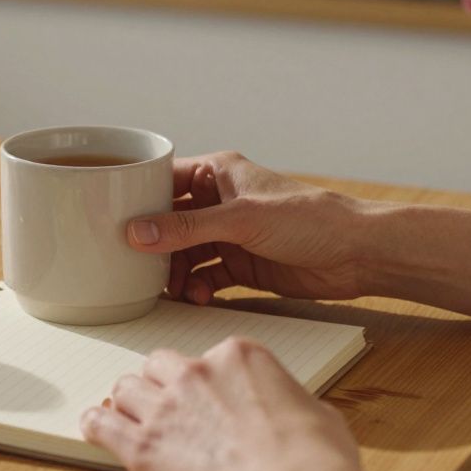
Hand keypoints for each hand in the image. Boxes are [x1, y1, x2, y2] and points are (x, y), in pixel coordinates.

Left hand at [80, 336, 366, 470]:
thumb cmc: (313, 461)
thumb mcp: (318, 415)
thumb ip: (291, 403)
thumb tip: (294, 413)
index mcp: (239, 357)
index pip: (208, 356)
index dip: (208, 381)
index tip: (210, 398)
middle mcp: (195, 373)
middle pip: (160, 365)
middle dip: (163, 385)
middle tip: (170, 408)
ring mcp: (164, 408)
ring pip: (127, 389)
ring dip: (130, 404)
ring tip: (134, 420)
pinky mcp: (142, 447)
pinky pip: (101, 424)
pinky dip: (97, 426)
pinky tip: (97, 428)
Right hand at [127, 152, 370, 303]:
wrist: (357, 254)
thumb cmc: (310, 219)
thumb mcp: (241, 220)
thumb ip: (186, 228)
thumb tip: (136, 232)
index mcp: (219, 173)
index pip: (166, 179)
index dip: (138, 197)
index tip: (113, 218)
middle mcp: (220, 201)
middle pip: (169, 221)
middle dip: (153, 244)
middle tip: (137, 265)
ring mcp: (230, 234)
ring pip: (185, 253)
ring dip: (175, 272)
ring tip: (173, 289)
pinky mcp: (242, 264)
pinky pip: (206, 276)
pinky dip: (197, 288)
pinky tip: (198, 297)